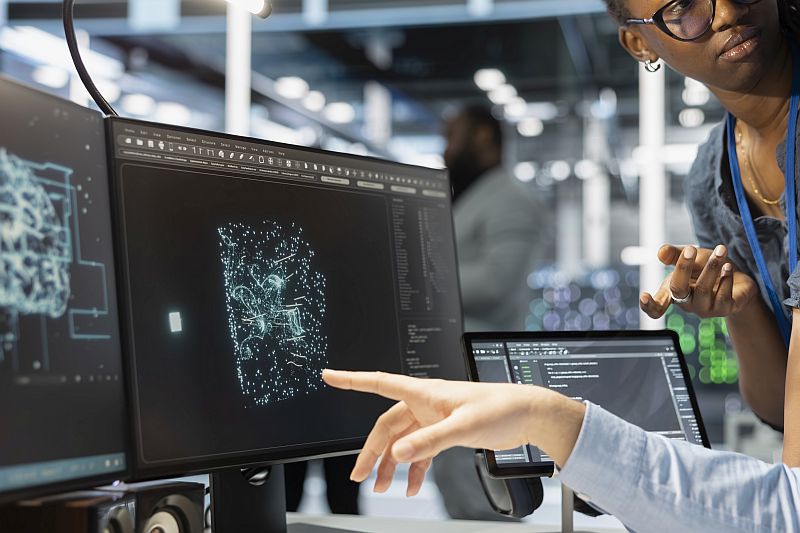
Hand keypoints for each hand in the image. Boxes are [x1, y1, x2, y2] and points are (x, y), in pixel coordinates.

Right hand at [322, 370, 584, 496]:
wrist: (528, 414)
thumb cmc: (501, 408)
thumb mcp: (464, 426)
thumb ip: (429, 440)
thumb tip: (398, 454)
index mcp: (424, 393)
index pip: (379, 382)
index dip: (352, 380)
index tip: (330, 375)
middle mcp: (426, 403)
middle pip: (387, 426)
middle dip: (370, 450)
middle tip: (358, 475)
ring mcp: (435, 417)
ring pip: (403, 441)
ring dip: (391, 463)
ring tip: (383, 487)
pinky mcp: (447, 430)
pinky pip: (421, 449)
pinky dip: (415, 467)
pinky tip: (413, 486)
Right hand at [640, 244, 757, 319]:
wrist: (738, 282)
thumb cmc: (706, 269)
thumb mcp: (690, 258)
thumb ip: (674, 254)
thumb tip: (661, 252)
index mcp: (673, 293)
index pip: (657, 305)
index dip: (649, 305)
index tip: (644, 296)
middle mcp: (687, 303)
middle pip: (678, 289)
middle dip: (683, 267)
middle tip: (691, 248)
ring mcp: (705, 309)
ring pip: (703, 290)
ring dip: (711, 267)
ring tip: (720, 250)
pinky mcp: (725, 309)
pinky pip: (723, 295)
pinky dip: (725, 278)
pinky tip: (728, 267)